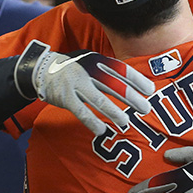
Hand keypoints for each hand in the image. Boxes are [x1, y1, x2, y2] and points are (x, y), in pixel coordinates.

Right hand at [13, 40, 154, 134]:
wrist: (42, 69)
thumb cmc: (75, 68)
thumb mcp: (92, 62)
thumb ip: (110, 71)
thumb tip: (135, 83)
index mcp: (98, 61)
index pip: (121, 69)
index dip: (137, 80)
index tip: (150, 90)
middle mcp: (88, 71)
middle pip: (114, 85)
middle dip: (131, 98)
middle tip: (146, 109)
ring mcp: (76, 84)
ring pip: (99, 100)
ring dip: (114, 112)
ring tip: (126, 122)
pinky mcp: (65, 98)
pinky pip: (81, 112)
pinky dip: (92, 122)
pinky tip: (101, 130)